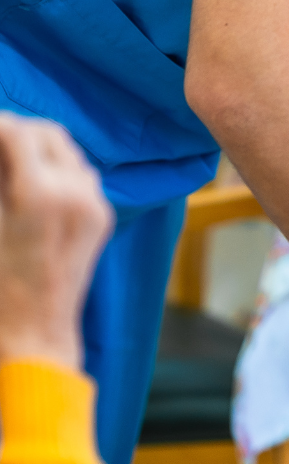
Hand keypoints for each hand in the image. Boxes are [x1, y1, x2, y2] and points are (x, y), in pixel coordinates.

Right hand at [0, 114, 112, 369]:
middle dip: (19, 132)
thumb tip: (0, 150)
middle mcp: (77, 191)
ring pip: (69, 153)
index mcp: (40, 193)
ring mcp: (95, 204)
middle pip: (50, 135)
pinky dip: (58, 169)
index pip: (20, 133)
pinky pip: (82, 177)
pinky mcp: (103, 218)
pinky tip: (33, 182)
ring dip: (40, 148)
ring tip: (9, 160)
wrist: (34, 332)